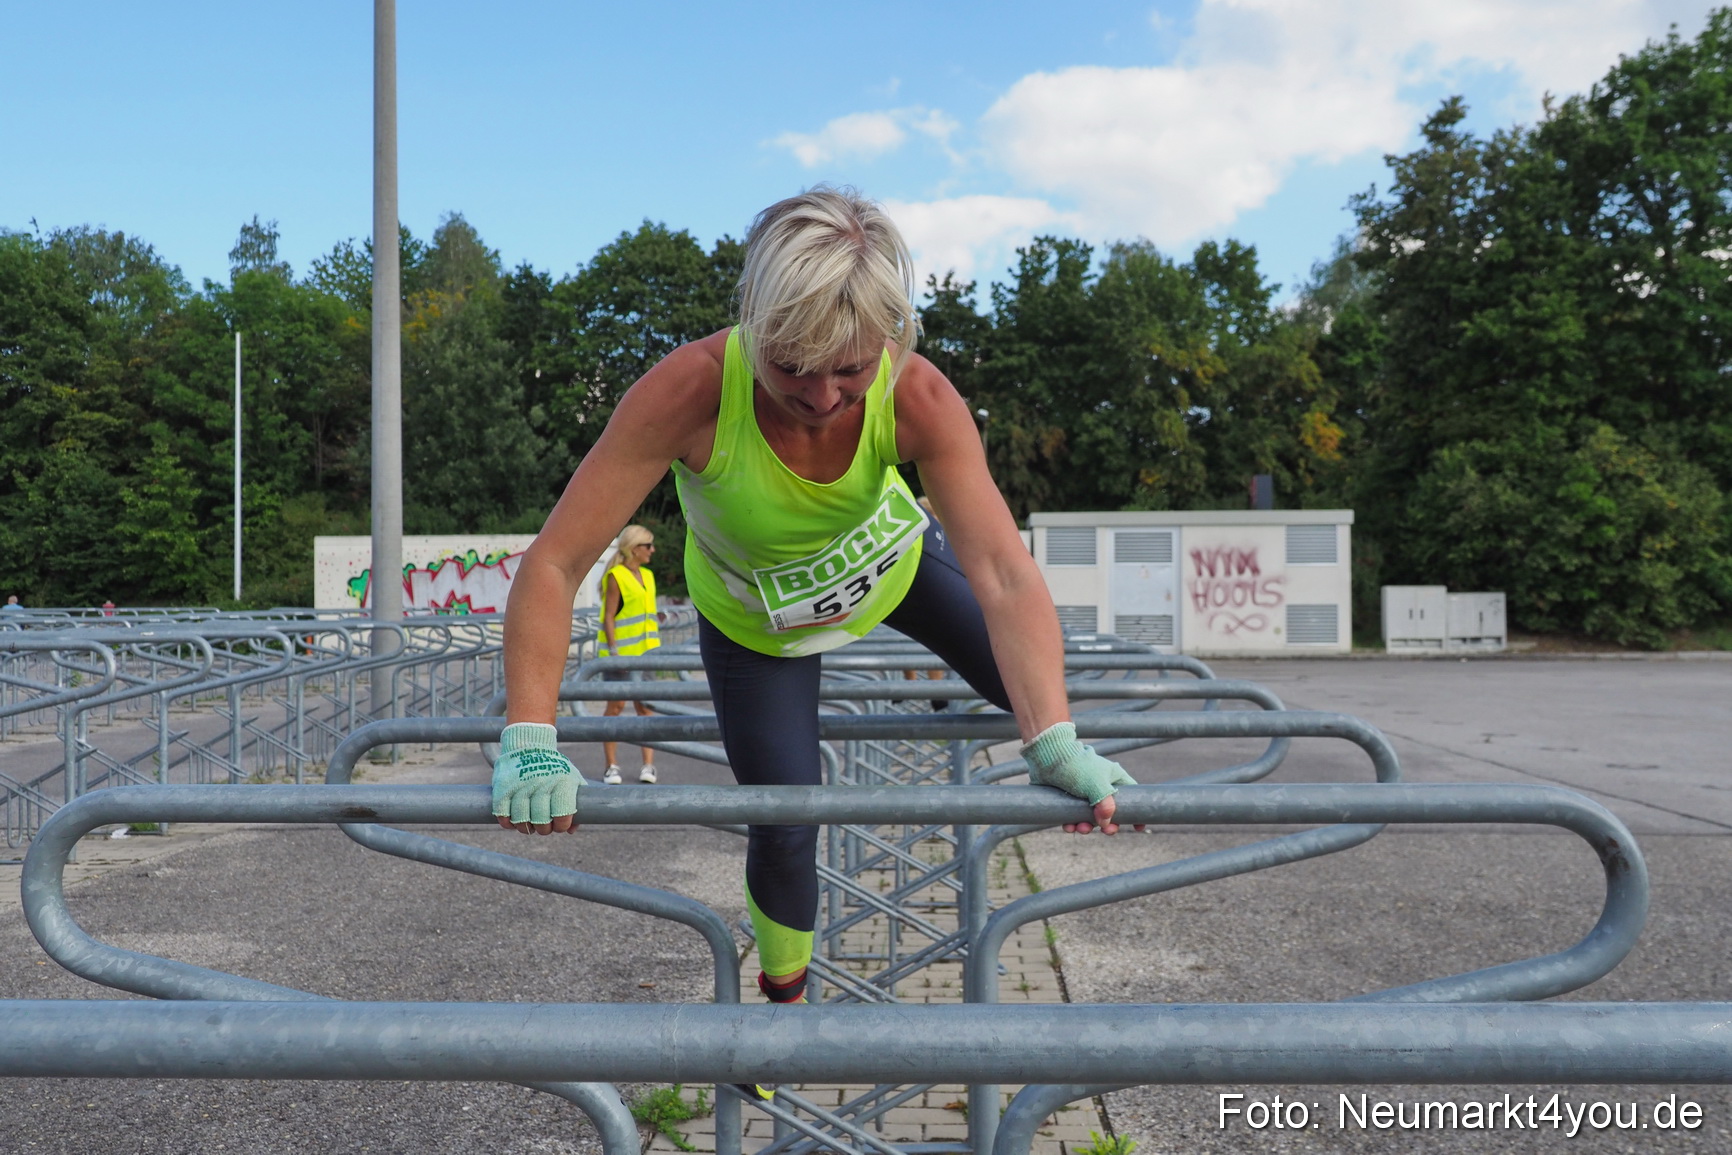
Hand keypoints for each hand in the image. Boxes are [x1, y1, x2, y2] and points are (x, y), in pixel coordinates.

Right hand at [491, 722, 580, 834]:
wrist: (528, 744)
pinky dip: (507, 822)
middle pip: (541, 821)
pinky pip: (502, 813)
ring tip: (529, 825)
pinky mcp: (503, 787)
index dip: (561, 826)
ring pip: (521, 819)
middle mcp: (541, 784)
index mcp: (561, 782)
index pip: (563, 815)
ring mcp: (521, 785)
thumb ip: (576, 803)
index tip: (559, 826)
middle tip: (543, 826)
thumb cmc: (553, 767)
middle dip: (544, 829)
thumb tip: (571, 830)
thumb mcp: (571, 778)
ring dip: (525, 828)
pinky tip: (513, 821)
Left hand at [1020, 722, 1142, 835]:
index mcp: (1113, 778)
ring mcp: (1083, 792)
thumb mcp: (1098, 786)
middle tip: (1106, 831)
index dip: (1135, 813)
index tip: (1138, 828)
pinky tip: (1068, 826)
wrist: (1049, 756)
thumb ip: (1107, 806)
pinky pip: (1072, 815)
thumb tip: (1106, 823)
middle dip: (1108, 825)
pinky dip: (1071, 823)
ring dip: (1087, 826)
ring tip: (1080, 828)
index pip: (1131, 796)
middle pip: (1109, 812)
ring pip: (1089, 816)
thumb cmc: (1078, 766)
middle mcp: (1099, 786)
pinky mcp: (1067, 797)